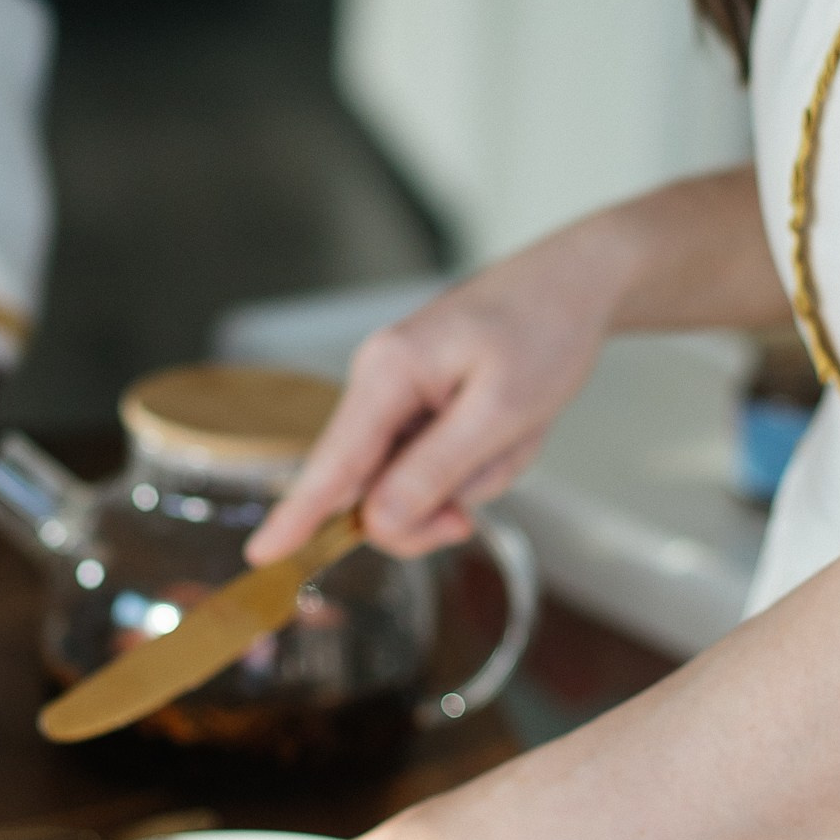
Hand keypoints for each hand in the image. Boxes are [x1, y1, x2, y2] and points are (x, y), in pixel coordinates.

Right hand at [247, 228, 630, 564]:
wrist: (577, 282)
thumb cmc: (545, 331)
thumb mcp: (502, 413)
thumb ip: (435, 472)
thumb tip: (375, 523)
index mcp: (388, 373)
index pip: (332, 463)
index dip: (297, 515)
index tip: (261, 557)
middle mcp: (378, 380)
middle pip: (375, 488)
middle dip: (436, 503)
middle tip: (484, 494)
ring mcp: (397, 391)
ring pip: (413, 480)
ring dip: (470, 477)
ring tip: (513, 431)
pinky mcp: (419, 401)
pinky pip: (435, 461)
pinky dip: (476, 462)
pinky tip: (507, 429)